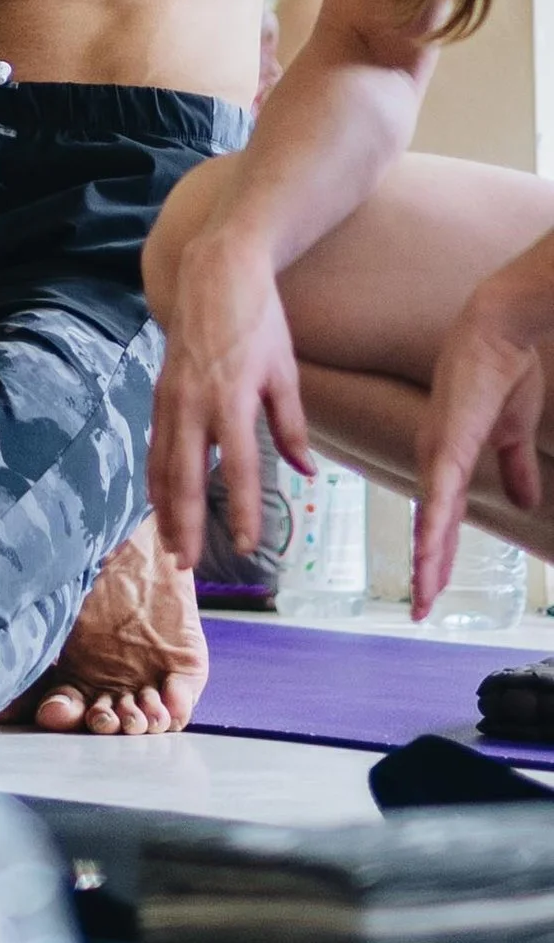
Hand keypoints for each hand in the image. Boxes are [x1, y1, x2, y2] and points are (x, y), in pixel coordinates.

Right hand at [148, 225, 312, 565]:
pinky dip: (155, 475)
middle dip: (186, 523)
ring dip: (165, 507)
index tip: (245, 546)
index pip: (239, 468)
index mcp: (233, 399)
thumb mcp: (285, 371)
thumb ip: (292, 426)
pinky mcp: (160, 387)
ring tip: (169, 545)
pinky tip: (158, 499)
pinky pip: (155, 442)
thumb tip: (305, 473)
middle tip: (188, 564)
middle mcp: (195, 401)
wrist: (215, 268)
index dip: (242, 510)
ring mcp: (171, 395)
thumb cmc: (258, 318)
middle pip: (187, 476)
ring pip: (163, 462)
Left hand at [413, 272, 551, 615]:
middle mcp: (435, 458)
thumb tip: (522, 500)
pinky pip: (439, 494)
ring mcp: (437, 451)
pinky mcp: (446, 442)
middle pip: (430, 526)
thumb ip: (513, 466)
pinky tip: (427, 555)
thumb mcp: (513, 432)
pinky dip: (433, 526)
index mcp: (449, 457)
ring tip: (422, 598)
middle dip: (427, 569)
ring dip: (426, 560)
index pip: (443, 516)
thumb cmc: (504, 371)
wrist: (501, 332)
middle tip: (420, 609)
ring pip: (429, 518)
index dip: (439, 552)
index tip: (433, 586)